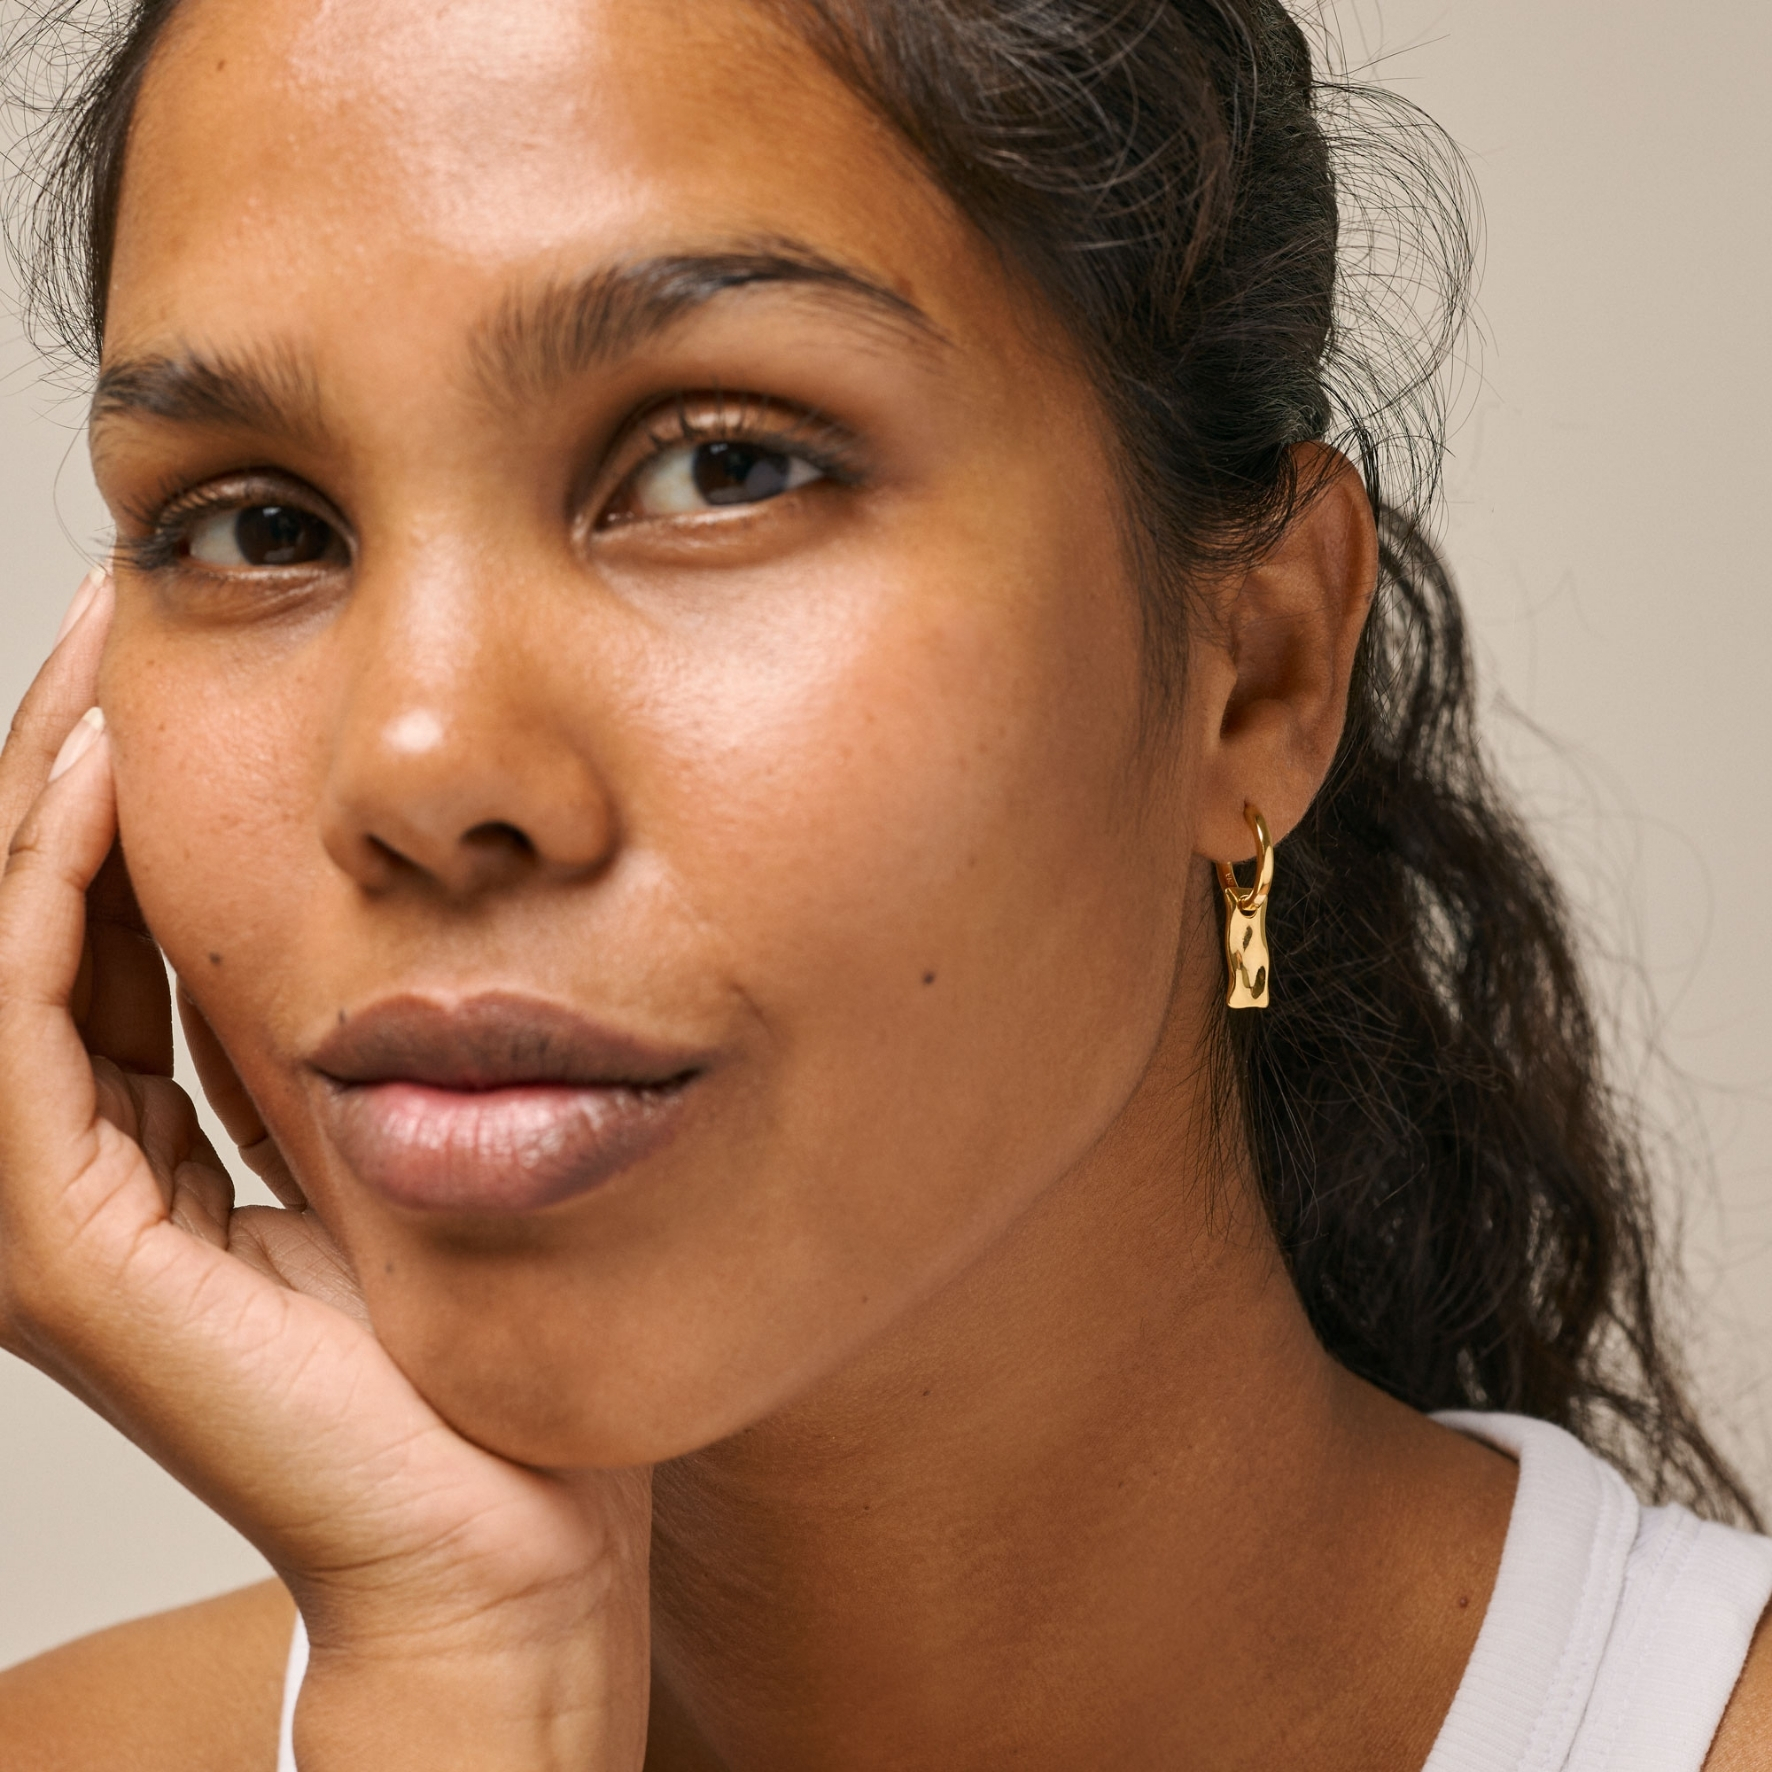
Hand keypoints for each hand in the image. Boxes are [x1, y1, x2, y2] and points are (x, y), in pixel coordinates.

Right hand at [0, 573, 651, 1769]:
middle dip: (60, 753)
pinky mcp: (68, 1253)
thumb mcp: (382, 1124)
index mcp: (133, 1144)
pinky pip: (29, 1027)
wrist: (500, 1528)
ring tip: (101, 643)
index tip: (162, 644)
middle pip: (26, 910)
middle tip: (117, 604)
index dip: (108, 780)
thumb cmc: (465, 1334)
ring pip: (2, 945)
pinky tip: (110, 771)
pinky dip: (54, 891)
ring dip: (42, 788)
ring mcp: (48, 1216)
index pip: (85, 923)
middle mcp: (67, 1169)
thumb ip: (319, 1022)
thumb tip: (334, 876)